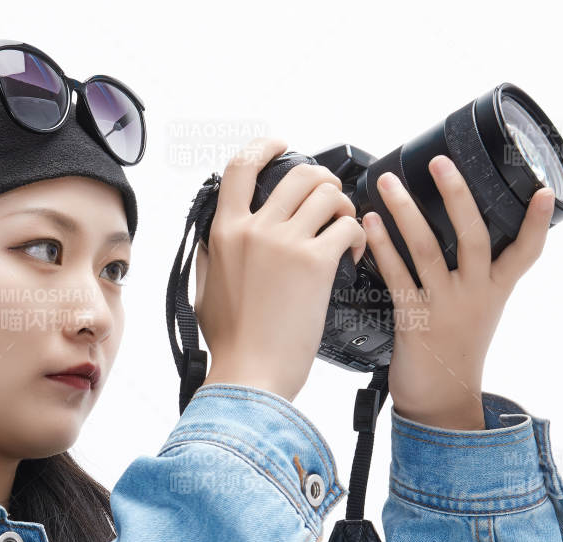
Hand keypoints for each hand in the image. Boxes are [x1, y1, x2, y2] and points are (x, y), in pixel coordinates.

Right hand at [195, 136, 366, 401]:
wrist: (250, 375)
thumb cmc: (230, 345)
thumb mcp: (204, 292)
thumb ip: (210, 259)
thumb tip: (212, 242)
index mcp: (224, 233)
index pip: (240, 168)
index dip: (265, 147)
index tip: (282, 146)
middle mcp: (254, 229)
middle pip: (300, 174)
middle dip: (324, 181)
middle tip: (331, 201)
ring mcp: (285, 243)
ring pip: (329, 194)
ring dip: (345, 207)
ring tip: (345, 229)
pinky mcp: (316, 263)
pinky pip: (349, 225)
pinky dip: (358, 236)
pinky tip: (354, 256)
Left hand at [362, 154, 555, 429]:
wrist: (440, 399)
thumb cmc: (455, 349)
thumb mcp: (479, 309)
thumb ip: (478, 274)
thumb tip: (465, 232)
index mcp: (495, 289)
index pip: (526, 251)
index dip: (536, 221)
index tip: (542, 190)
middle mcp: (474, 293)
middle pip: (472, 235)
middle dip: (456, 194)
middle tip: (440, 162)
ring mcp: (444, 306)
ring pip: (426, 249)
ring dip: (405, 211)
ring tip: (388, 183)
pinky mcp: (414, 319)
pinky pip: (397, 276)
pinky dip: (383, 246)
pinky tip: (371, 224)